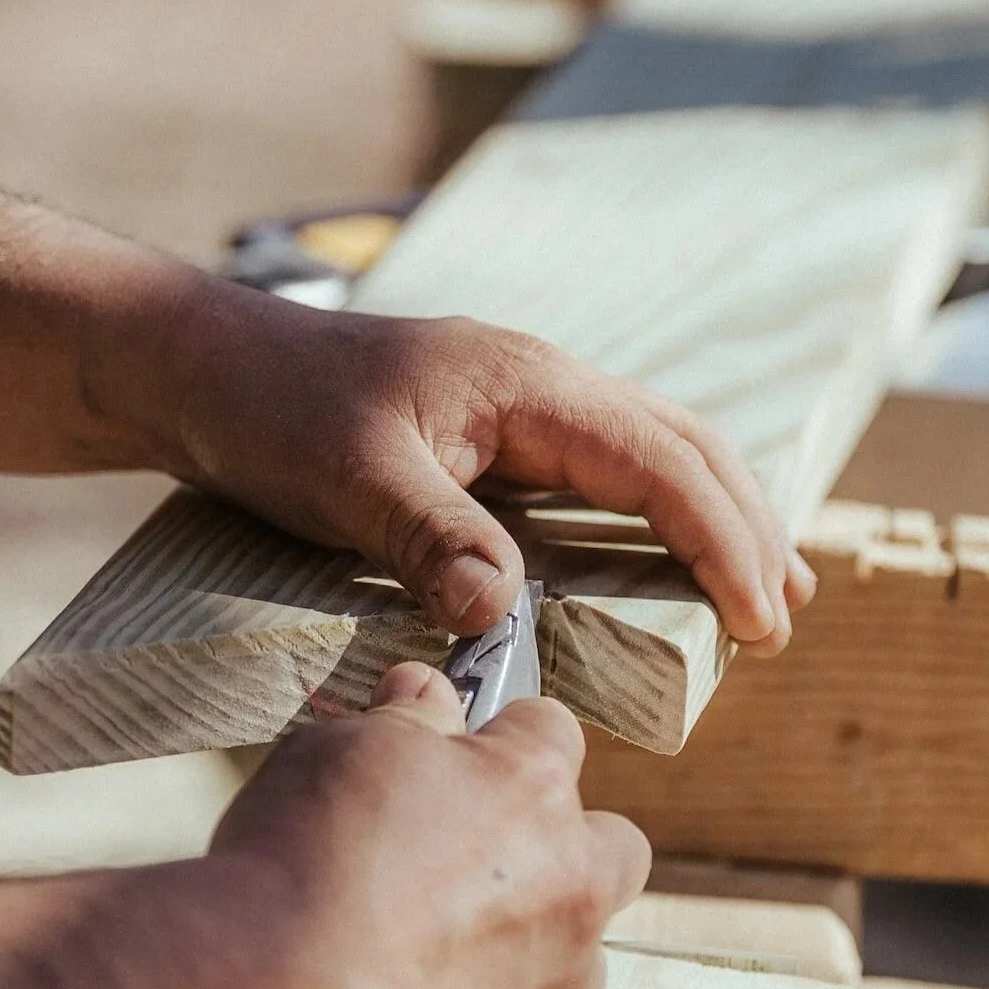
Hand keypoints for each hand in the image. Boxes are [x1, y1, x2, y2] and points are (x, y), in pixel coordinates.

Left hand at [153, 283, 815, 649]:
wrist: (203, 368)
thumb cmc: (269, 411)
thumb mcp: (343, 479)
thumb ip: (428, 538)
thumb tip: (502, 614)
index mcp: (527, 383)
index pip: (661, 461)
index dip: (721, 540)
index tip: (760, 618)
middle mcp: (542, 385)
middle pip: (685, 448)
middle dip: (748, 530)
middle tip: (785, 621)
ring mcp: (523, 407)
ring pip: (656, 452)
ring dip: (718, 519)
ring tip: (767, 594)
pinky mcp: (497, 436)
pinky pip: (607, 471)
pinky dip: (659, 515)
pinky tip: (667, 560)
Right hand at [206, 663, 650, 988]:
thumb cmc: (299, 860)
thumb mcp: (341, 750)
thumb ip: (405, 720)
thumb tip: (426, 690)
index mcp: (532, 793)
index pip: (553, 734)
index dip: (504, 739)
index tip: (464, 754)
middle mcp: (568, 894)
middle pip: (614, 853)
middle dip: (565, 849)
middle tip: (474, 863)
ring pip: (573, 967)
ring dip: (522, 956)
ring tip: (423, 961)